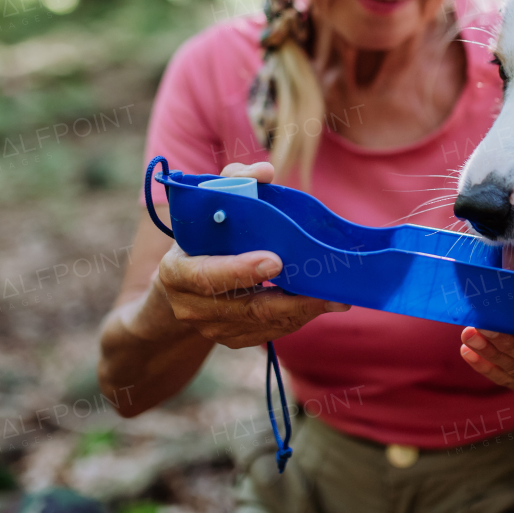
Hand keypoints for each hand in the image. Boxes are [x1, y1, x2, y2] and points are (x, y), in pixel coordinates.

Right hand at [144, 161, 350, 348]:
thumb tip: (264, 173)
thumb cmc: (201, 237)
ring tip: (335, 297)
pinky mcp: (233, 339)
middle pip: (244, 308)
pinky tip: (321, 304)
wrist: (180, 285)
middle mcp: (191, 306)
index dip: (240, 271)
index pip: (207, 276)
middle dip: (287, 300)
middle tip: (324, 289)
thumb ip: (234, 182)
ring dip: (300, 311)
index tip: (275, 262)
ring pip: (262, 325)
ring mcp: (211, 328)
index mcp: (177, 271)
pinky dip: (296, 318)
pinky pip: (269, 333)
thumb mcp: (207, 206)